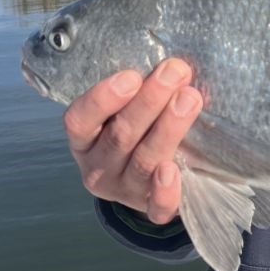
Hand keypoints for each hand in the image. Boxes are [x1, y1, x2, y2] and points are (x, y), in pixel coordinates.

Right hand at [63, 58, 202, 223]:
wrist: (151, 181)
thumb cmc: (140, 129)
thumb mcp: (126, 111)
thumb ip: (139, 90)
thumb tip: (170, 61)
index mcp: (85, 141)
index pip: (80, 121)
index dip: (102, 99)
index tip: (132, 76)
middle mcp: (99, 167)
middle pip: (121, 136)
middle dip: (149, 101)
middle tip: (175, 72)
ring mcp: (124, 191)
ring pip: (144, 161)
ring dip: (168, 128)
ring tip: (190, 99)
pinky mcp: (150, 210)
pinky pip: (156, 207)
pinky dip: (165, 191)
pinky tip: (173, 171)